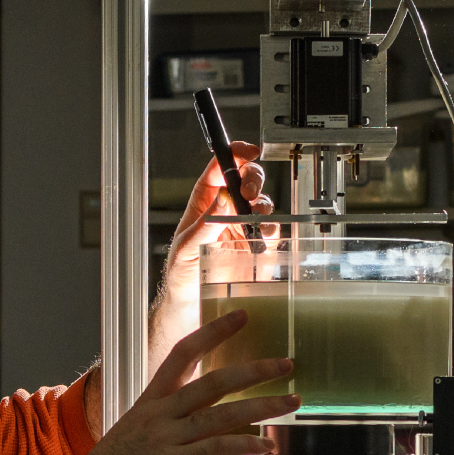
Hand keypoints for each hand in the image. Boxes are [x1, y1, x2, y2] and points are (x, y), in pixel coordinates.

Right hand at [62, 309, 294, 454]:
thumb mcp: (128, 441)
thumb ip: (157, 428)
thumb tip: (182, 427)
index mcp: (147, 404)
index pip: (183, 354)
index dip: (213, 332)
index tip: (240, 317)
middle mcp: (156, 415)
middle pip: (213, 380)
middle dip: (254, 370)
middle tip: (285, 364)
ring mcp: (163, 439)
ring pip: (222, 413)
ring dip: (262, 405)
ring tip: (290, 401)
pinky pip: (216, 448)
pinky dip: (245, 445)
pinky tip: (265, 446)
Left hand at [151, 142, 278, 379]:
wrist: (194, 303)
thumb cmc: (182, 274)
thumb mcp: (186, 246)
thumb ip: (205, 223)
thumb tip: (221, 198)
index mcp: (203, 204)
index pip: (219, 170)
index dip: (233, 155)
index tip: (246, 151)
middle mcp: (225, 211)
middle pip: (245, 180)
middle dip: (252, 178)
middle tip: (248, 191)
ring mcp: (243, 227)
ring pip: (261, 201)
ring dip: (262, 203)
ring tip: (253, 217)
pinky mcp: (257, 246)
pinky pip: (271, 229)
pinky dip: (271, 227)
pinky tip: (263, 234)